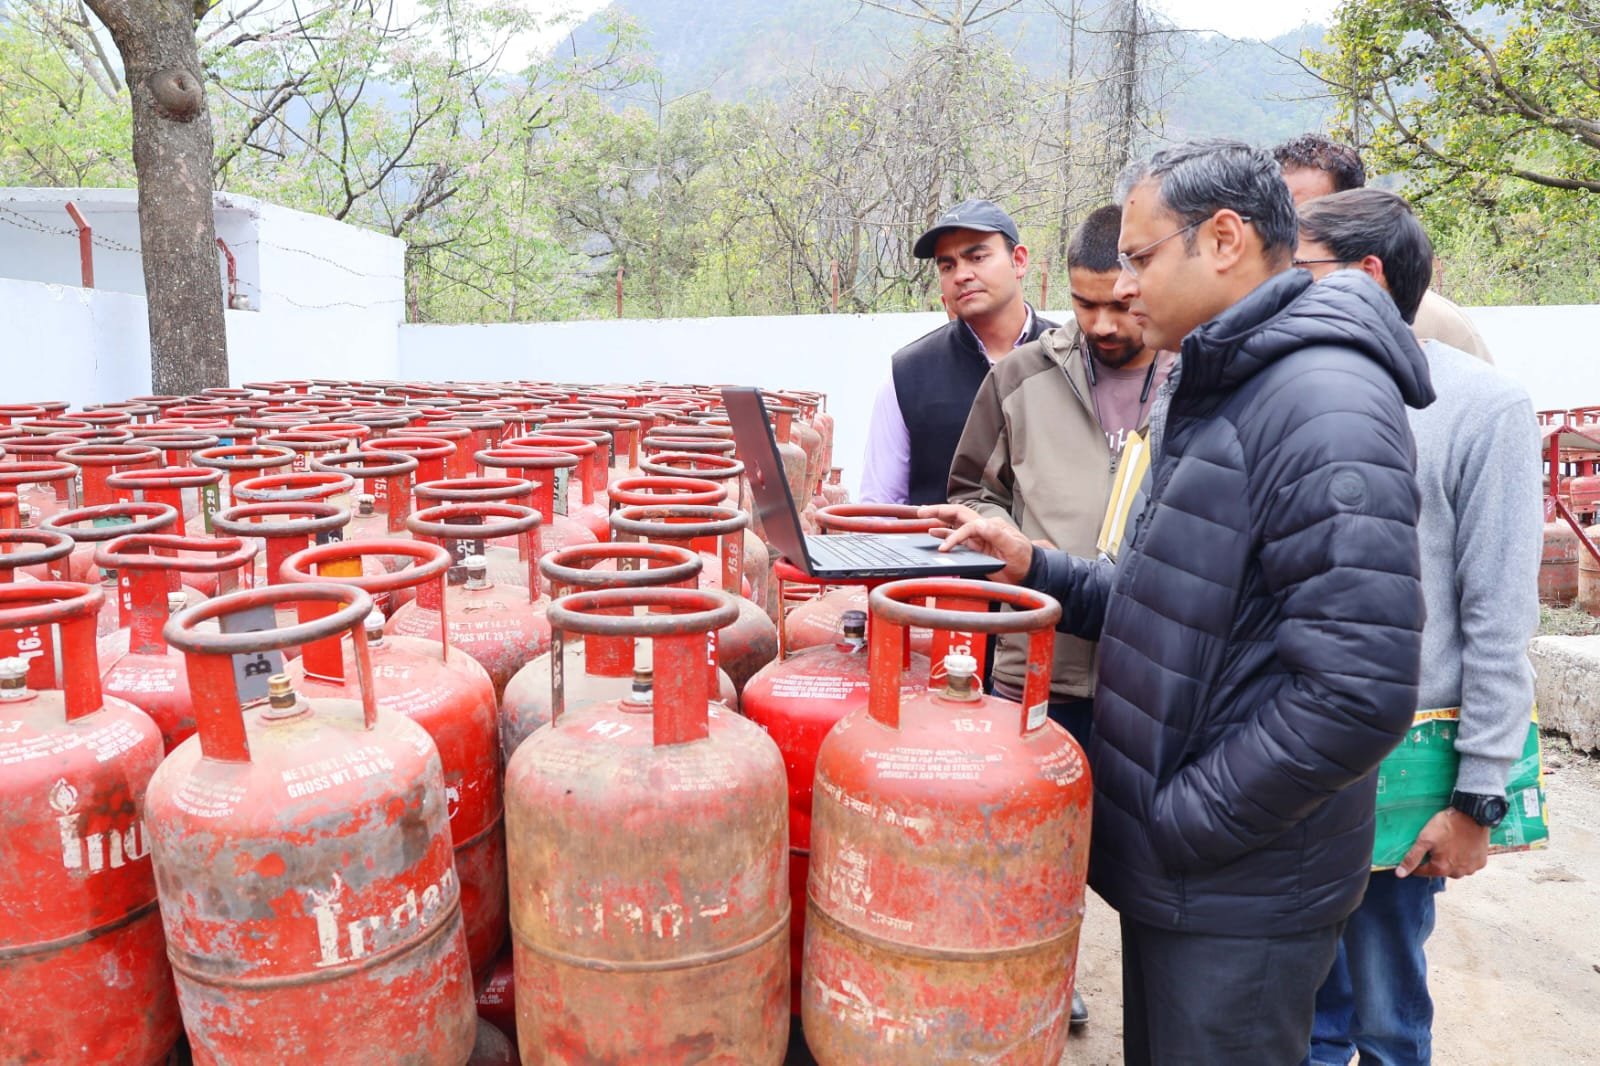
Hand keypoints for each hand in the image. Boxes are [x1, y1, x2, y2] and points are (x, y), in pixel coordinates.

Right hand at [917, 504, 1034, 583]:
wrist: (1029, 573)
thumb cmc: (1024, 560)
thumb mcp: (1014, 547)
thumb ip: (998, 535)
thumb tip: (980, 524)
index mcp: (991, 526)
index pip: (968, 525)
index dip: (954, 535)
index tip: (944, 549)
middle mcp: (983, 528)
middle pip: (958, 514)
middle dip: (940, 511)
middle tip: (922, 511)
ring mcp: (978, 538)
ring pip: (955, 523)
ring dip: (939, 518)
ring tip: (923, 515)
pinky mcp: (975, 548)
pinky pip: (957, 536)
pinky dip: (944, 533)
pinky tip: (933, 532)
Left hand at [1394, 808, 1490, 878]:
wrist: (1472, 815)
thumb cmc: (1447, 826)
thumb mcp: (1424, 839)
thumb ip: (1412, 858)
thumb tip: (1400, 874)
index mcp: (1441, 869)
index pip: (1422, 871)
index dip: (1418, 860)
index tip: (1422, 848)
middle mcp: (1457, 873)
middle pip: (1440, 869)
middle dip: (1436, 859)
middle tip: (1438, 843)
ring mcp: (1471, 869)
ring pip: (1456, 868)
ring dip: (1452, 860)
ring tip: (1451, 843)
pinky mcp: (1481, 862)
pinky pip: (1469, 863)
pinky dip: (1465, 857)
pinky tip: (1464, 845)